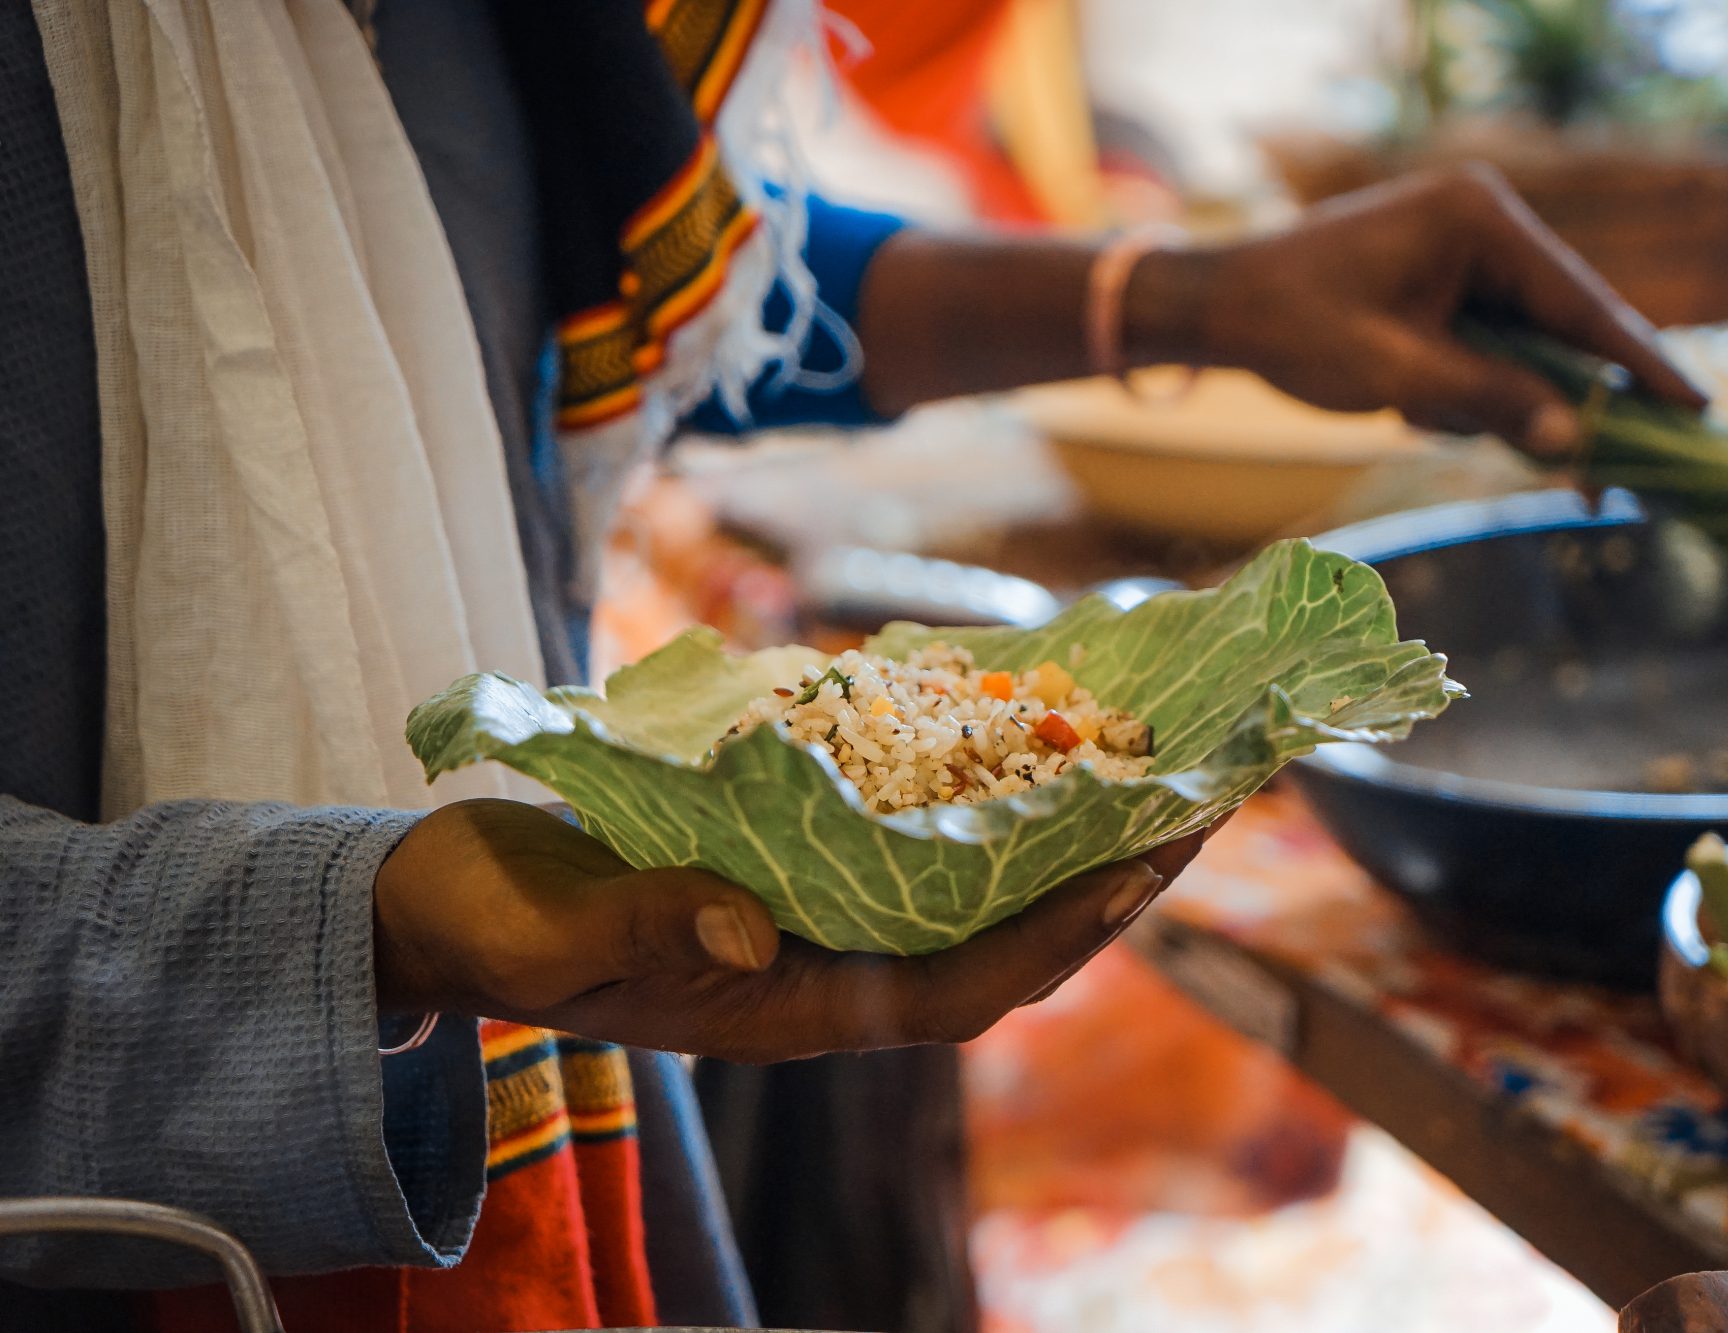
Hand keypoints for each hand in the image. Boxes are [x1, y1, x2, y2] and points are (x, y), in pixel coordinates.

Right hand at [373, 799, 1203, 1062]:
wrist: (444, 904)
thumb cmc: (493, 929)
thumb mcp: (554, 934)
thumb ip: (646, 929)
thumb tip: (754, 931)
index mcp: (789, 1008)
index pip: (958, 990)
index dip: (1057, 937)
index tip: (1142, 870)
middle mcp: (825, 966)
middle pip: (996, 938)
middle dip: (1099, 883)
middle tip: (1197, 803)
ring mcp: (814, 915)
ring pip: (969, 888)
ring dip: (1059, 835)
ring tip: (1147, 762)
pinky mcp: (792, 863)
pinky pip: (909, 836)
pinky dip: (974, 792)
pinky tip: (1021, 731)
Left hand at [1137, 165, 1707, 457]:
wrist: (1218, 306)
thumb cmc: (1292, 327)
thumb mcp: (1393, 373)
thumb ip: (1485, 400)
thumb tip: (1572, 437)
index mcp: (1478, 220)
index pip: (1579, 302)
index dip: (1639, 364)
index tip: (1696, 409)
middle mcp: (1484, 223)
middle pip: (1566, 323)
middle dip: (1583, 396)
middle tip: (1636, 464)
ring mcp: (1465, 251)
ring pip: (1528, 343)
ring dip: (1509, 400)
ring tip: (1467, 434)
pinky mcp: (1445, 283)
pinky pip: (1489, 346)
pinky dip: (1476, 391)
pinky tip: (1422, 410)